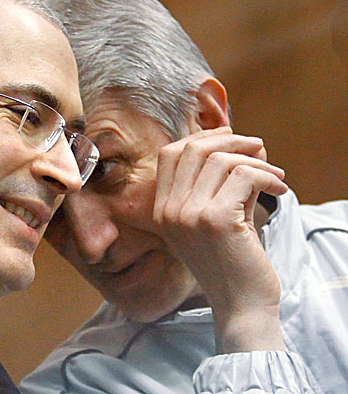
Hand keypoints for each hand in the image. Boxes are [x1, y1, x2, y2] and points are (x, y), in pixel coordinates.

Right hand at [153, 127, 287, 352]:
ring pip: (222, 160)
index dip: (201, 137)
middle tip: (259, 148)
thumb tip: (244, 143)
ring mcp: (189, 215)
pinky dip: (268, 176)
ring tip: (274, 174)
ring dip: (256, 160)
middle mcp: (169, 210)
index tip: (230, 137)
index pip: (170, 154)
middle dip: (232, 140)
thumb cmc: (231, 261)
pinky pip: (245, 176)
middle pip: (194, 149)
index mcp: (162, 209)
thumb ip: (217, 184)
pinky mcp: (216, 220)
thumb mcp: (212, 218)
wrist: (240, 304)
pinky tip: (279, 189)